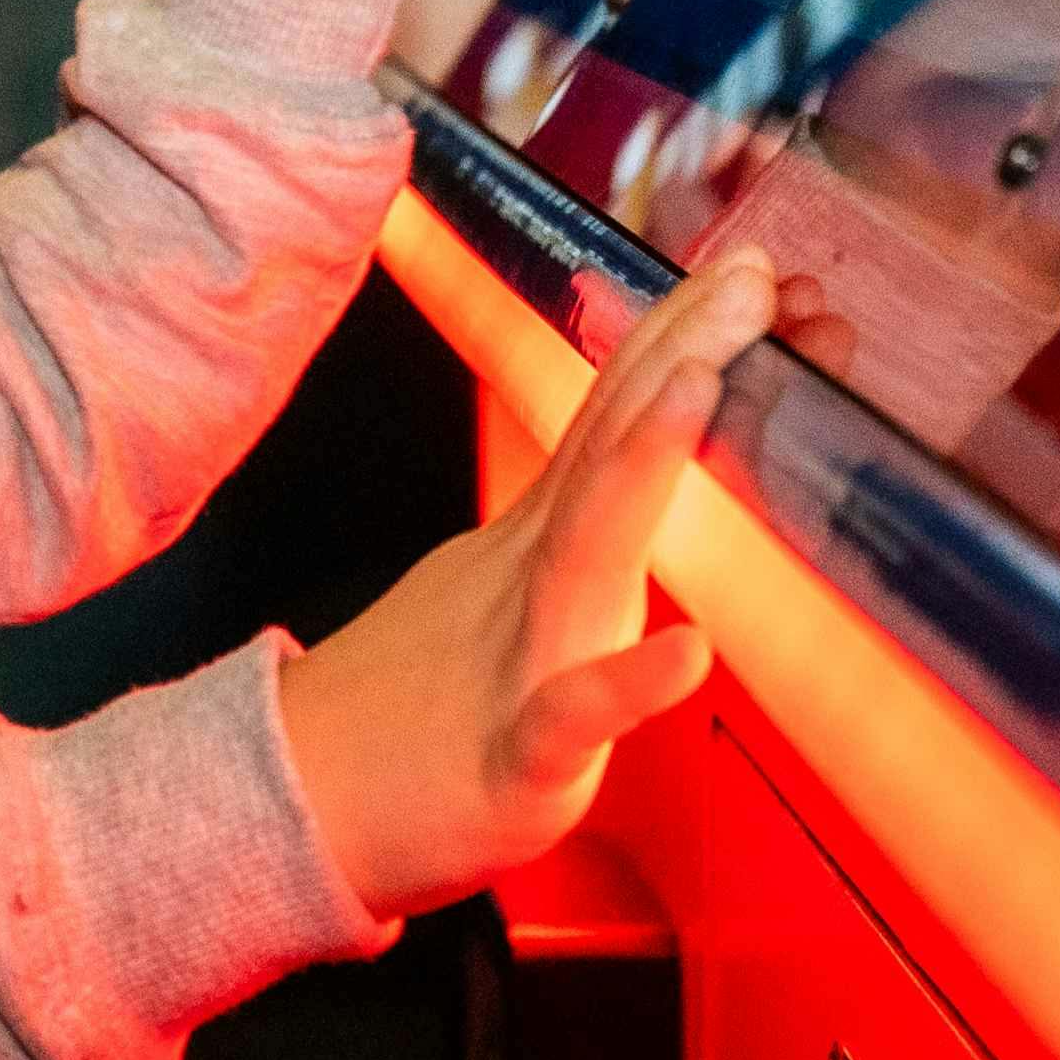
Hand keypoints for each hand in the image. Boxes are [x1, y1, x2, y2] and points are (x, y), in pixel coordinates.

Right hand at [274, 250, 773, 915]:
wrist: (304, 799)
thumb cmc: (428, 697)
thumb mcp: (510, 575)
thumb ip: (587, 504)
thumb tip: (654, 424)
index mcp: (542, 536)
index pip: (616, 410)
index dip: (685, 331)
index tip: (751, 259)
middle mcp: (534, 574)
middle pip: (609, 442)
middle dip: (685, 351)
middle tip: (755, 275)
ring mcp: (522, 658)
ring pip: (587, 548)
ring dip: (643, 461)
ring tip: (701, 384)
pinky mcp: (516, 759)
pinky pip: (571, 718)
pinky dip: (626, 683)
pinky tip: (686, 656)